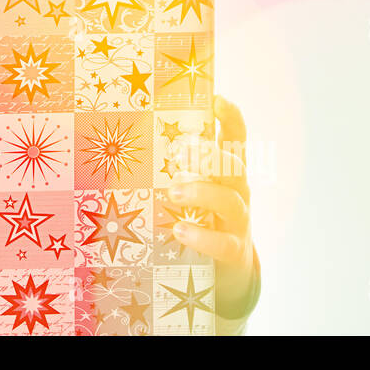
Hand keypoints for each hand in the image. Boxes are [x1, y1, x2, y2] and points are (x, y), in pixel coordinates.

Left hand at [165, 94, 256, 319]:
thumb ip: (177, 166)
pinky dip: (202, 236)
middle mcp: (238, 193)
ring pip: (230, 202)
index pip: (236, 140)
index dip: (231, 118)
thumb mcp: (195, 188)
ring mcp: (238, 223)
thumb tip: (131, 136)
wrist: (227, 270)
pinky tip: (179, 229)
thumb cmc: (201, 217)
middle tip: (183, 153)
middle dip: (212, 157)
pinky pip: (222, 243)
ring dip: (201, 194)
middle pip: (235, 167)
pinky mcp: (233, 251)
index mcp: (227, 173)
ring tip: (173, 193)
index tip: (218, 98)